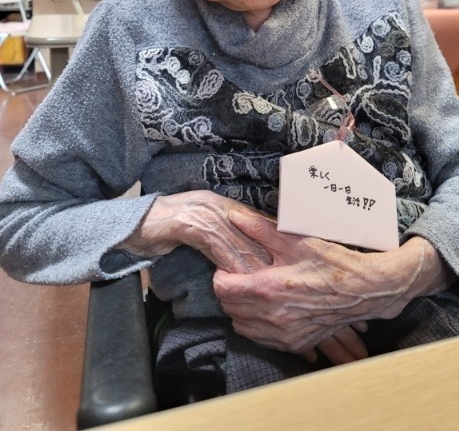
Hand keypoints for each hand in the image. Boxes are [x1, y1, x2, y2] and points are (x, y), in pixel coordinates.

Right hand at [120, 192, 272, 272]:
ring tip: (268, 284)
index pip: (259, 222)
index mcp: (225, 205)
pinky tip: (238, 280)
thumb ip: (227, 233)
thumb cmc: (170, 227)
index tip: (289, 258)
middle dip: (270, 257)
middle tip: (284, 277)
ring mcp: (206, 214)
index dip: (274, 241)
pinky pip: (217, 248)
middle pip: (254, 233)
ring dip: (254, 266)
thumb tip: (250, 250)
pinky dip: (229, 266)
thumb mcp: (203, 225)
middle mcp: (220, 206)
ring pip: (238, 242)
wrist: (138, 222)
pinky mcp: (191, 226)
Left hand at [212, 211, 424, 359]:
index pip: (223, 289)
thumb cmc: (331, 262)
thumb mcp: (295, 240)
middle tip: (241, 278)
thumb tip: (234, 216)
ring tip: (254, 293)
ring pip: (242, 327)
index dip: (221, 276)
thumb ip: (260, 229)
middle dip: (230, 293)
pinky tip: (269, 310)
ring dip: (241, 311)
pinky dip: (258, 327)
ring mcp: (284, 334)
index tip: (228, 268)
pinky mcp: (295, 344)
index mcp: (268, 289)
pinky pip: (262, 340)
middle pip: (229, 309)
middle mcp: (272, 316)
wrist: (363, 289)